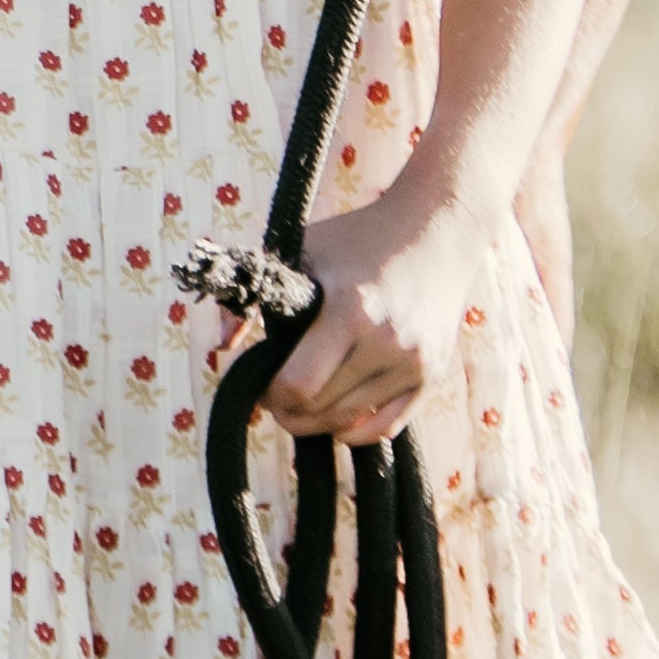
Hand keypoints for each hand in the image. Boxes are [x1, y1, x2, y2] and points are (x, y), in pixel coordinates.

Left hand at [253, 196, 485, 446]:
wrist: (437, 228)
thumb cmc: (357, 237)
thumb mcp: (301, 249)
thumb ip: (254, 295)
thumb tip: (221, 345)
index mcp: (349, 309)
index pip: (298, 385)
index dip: (270, 394)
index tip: (261, 383)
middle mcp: (386, 342)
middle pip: (321, 410)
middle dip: (289, 411)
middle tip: (276, 398)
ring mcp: (414, 363)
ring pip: (350, 424)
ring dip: (318, 421)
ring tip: (304, 401)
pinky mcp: (432, 375)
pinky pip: (386, 428)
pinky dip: (355, 430)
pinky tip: (338, 416)